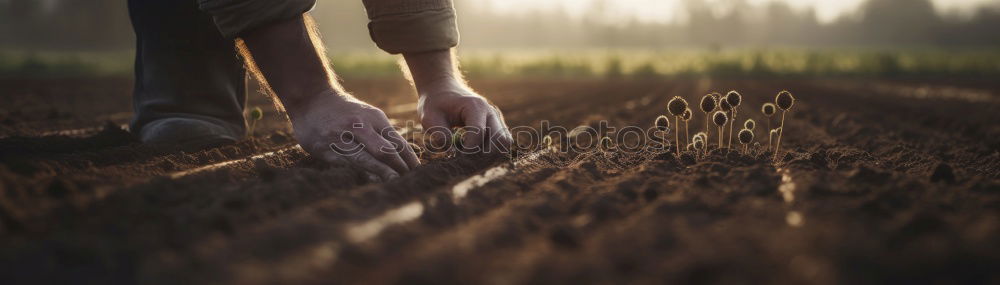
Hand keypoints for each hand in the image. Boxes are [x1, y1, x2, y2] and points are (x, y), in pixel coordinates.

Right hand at [285, 91, 419, 181]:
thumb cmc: (346, 112)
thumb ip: (384, 135)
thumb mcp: (368, 116)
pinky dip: (361, 174)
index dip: (409, 160)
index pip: (398, 142)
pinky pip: (347, 165)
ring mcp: (342, 138)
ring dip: (383, 174)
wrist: (312, 99)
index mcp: (374, 118)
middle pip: (385, 152)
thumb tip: (405, 158)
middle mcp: (359, 127)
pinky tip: (371, 182)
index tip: (418, 173)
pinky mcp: (326, 149)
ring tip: (395, 184)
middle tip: (410, 182)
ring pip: (366, 160)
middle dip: (399, 169)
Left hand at [417, 81, 512, 153]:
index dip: (467, 150)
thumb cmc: (435, 104)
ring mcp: (496, 119)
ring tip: (470, 155)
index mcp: (475, 106)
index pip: (478, 133)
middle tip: (465, 158)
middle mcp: (490, 112)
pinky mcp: (497, 126)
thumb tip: (452, 151)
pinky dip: (491, 152)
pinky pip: (502, 143)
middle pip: (500, 140)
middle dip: (483, 155)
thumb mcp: (429, 117)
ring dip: (489, 155)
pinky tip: (475, 152)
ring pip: (504, 143)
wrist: (443, 91)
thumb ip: (439, 134)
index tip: (454, 155)